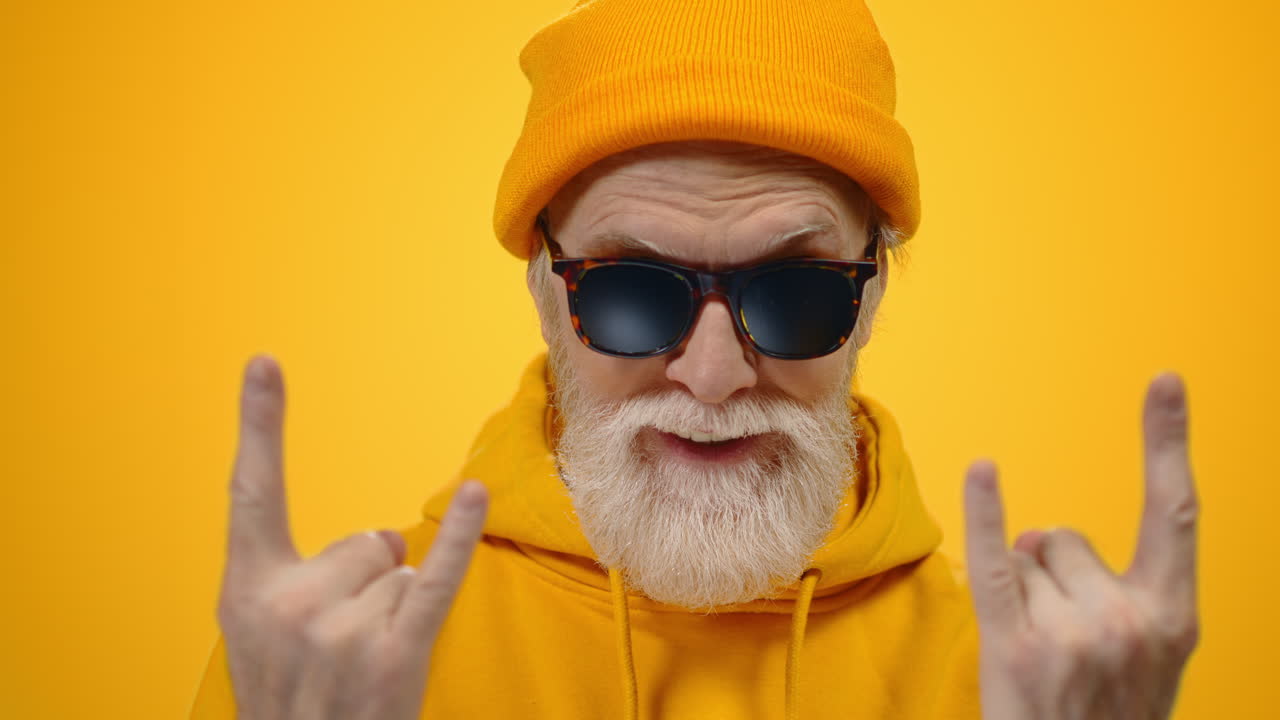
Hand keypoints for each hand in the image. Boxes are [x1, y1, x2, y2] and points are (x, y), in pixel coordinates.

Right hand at [216, 354, 488, 719]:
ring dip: (397, 612)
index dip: (259, 424)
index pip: (252, 492)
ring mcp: (340, 630)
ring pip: (402, 571)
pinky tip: (474, 496)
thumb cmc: (293, 703)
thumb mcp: (264, 642)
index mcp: (247, 592)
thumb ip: (303, 577)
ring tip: (366, 668)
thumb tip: (385, 541)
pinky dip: (459, 538)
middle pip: (368, 541)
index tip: (264, 361)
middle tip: (346, 649)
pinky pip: (435, 579)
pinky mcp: (393, 655)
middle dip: (371, 583)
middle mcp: (289, 604)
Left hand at [963, 373, 1198, 719]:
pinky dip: (985, 513)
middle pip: (1066, 538)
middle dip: (1054, 573)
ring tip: (1038, 657)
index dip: (1168, 442)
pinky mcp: (1015, 646)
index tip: (1165, 382)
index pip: (1175, 512)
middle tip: (1061, 643)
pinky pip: (995, 563)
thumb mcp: (1144, 663)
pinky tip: (984, 470)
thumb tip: (1045, 535)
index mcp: (1172, 619)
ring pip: (1028, 556)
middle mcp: (1129, 619)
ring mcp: (1072, 634)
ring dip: (1024, 591)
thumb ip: (1117, 592)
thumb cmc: (1106, 718)